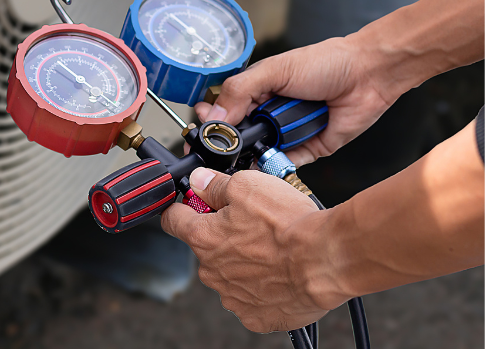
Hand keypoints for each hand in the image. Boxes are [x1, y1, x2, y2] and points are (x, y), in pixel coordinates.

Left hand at [161, 167, 337, 331]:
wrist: (326, 260)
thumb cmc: (288, 224)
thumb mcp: (246, 185)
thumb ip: (214, 184)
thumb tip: (199, 180)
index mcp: (203, 238)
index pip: (172, 220)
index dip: (182, 207)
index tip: (191, 203)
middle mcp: (212, 271)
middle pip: (205, 246)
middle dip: (221, 234)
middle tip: (250, 223)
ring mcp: (233, 297)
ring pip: (228, 273)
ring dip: (242, 261)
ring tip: (271, 248)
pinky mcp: (256, 316)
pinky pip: (250, 297)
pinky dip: (261, 286)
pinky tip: (279, 272)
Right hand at [194, 36, 397, 165]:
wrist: (368, 75)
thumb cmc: (325, 62)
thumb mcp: (275, 70)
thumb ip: (241, 90)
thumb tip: (214, 113)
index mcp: (257, 90)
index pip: (225, 108)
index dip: (213, 120)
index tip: (202, 128)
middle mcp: (270, 112)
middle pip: (239, 134)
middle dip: (230, 141)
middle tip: (221, 146)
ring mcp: (288, 131)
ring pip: (259, 151)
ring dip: (253, 154)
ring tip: (245, 155)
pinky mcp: (308, 148)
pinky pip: (285, 163)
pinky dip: (276, 165)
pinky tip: (267, 165)